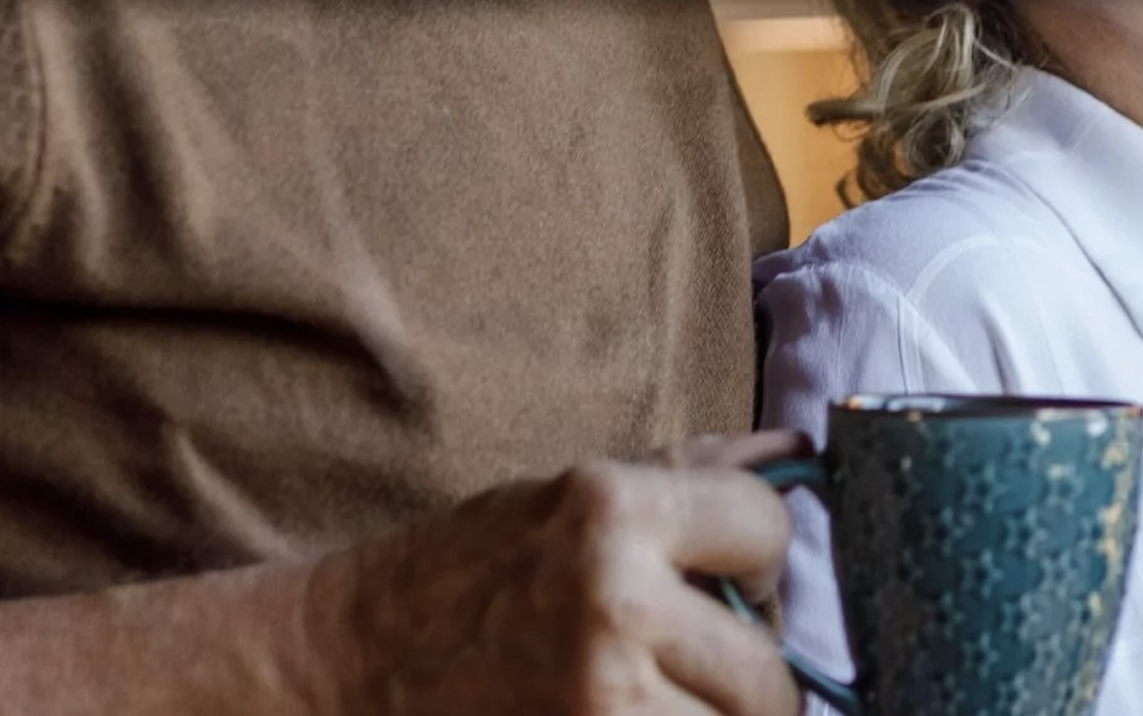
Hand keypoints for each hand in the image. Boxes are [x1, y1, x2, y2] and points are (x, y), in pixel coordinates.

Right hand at [303, 431, 806, 715]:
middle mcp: (615, 605)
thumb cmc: (464, 574)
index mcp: (613, 510)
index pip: (769, 529)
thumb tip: (796, 451)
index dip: (758, 563)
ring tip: (654, 699)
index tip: (732, 584)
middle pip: (768, 674)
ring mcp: (600, 704)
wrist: (345, 668)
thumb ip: (688, 475)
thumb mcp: (567, 497)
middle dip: (746, 678)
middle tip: (698, 670)